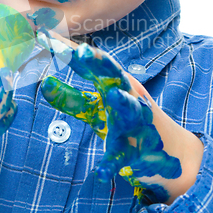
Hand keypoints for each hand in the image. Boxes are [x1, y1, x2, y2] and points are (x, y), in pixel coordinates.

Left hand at [40, 34, 202, 203]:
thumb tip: (44, 83)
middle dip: (100, 63)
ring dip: (122, 101)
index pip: (93, 62)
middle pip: (115, 75)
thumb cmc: (124, 123)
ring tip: (111, 95)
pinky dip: (112, 164)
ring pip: (130, 108)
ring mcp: (135, 122)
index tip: (49, 37)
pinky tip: (100, 174)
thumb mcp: (96, 109)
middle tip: (82, 52)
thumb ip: (71, 97)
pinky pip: (123, 156)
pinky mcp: (135, 150)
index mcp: (114, 84)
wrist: (168, 154)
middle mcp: (127, 97)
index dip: (71, 50)